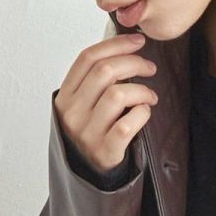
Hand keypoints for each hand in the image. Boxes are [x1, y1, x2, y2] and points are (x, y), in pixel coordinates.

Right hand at [53, 32, 158, 170]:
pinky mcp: (105, 151)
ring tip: (149, 96)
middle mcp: (73, 113)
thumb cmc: (92, 132)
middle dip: (134, 63)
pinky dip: (143, 113)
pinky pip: (128, 123)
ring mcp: (87, 133)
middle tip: (150, 68)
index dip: (116, 44)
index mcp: (65, 96)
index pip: (88, 58)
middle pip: (105, 71)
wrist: (89, 174)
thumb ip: (95, 81)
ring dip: (142, 90)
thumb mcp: (83, 105)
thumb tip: (125, 47)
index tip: (138, 41)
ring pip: (118, 94)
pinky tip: (145, 112)